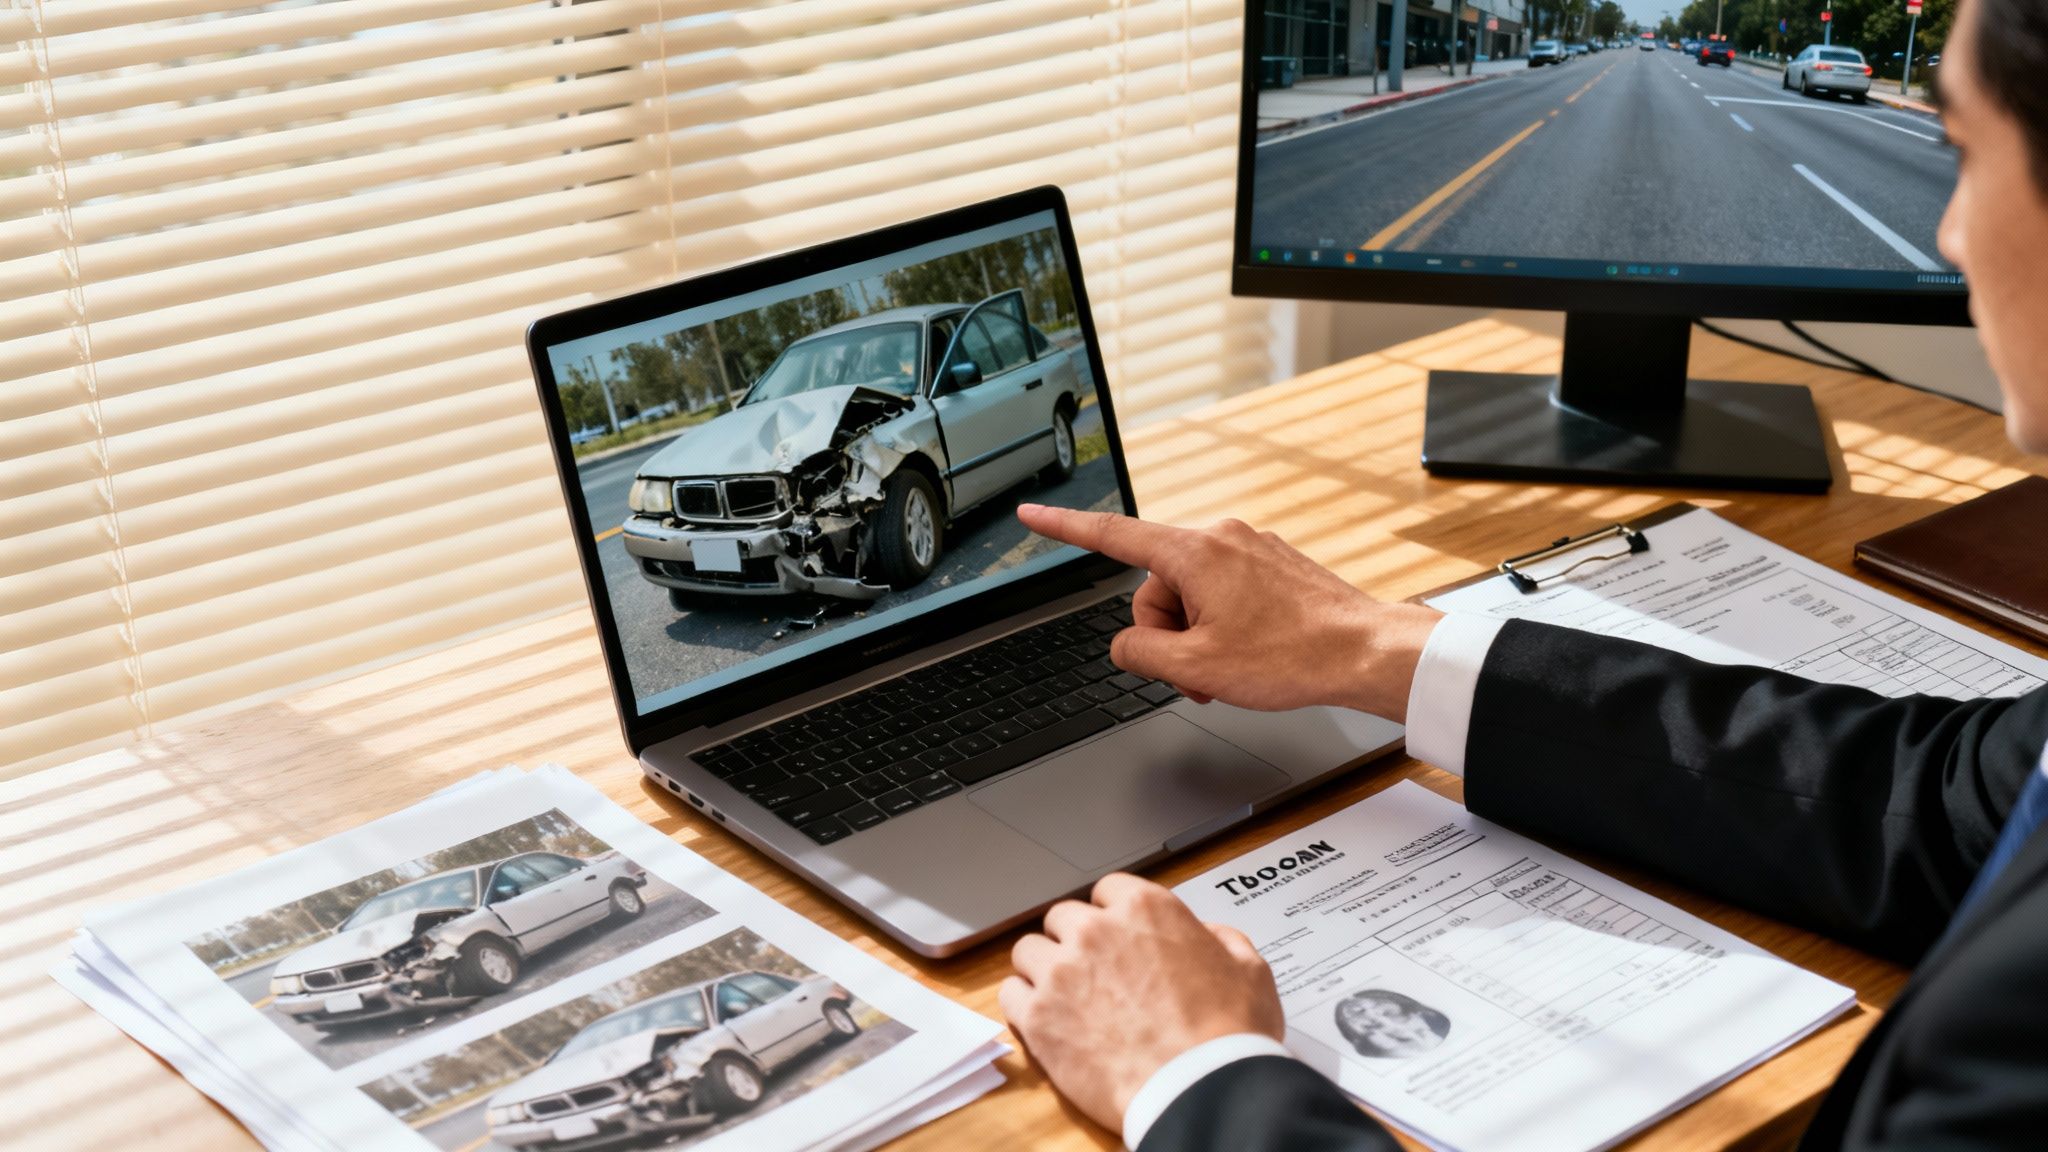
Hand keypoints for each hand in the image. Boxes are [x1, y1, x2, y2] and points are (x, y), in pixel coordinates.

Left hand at [1000, 874, 1283, 1133]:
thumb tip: (1210, 935)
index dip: (1111, 914)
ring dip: (1043, 969)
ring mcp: (1061, 972)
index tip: (1114, 934)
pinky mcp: (1038, 1017)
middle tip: (1091, 970)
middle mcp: (1097, 930)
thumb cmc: (1228, 1035)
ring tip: (1064, 996)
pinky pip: (1010, 993)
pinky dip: (1024, 1004)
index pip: (1107, 889)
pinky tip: (1045, 1019)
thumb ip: (1223, 940)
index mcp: (1146, 909)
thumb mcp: (1249, 970)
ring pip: (1028, 951)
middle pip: (1062, 917)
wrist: (1200, 1089)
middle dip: (1074, 939)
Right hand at [1016, 505, 1441, 718]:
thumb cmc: (1293, 656)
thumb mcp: (1195, 669)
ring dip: (1198, 638)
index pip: (1111, 535)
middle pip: (1156, 587)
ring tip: (1230, 670)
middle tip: (1198, 674)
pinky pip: (1225, 593)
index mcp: (1195, 552)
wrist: (1366, 652)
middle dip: (1167, 634)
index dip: (1064, 528)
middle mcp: (1221, 538)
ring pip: (1192, 595)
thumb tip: (1128, 646)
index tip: (1032, 515)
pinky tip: (1251, 654)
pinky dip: (1224, 628)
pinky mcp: (1272, 565)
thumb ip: (1139, 653)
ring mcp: (1250, 548)